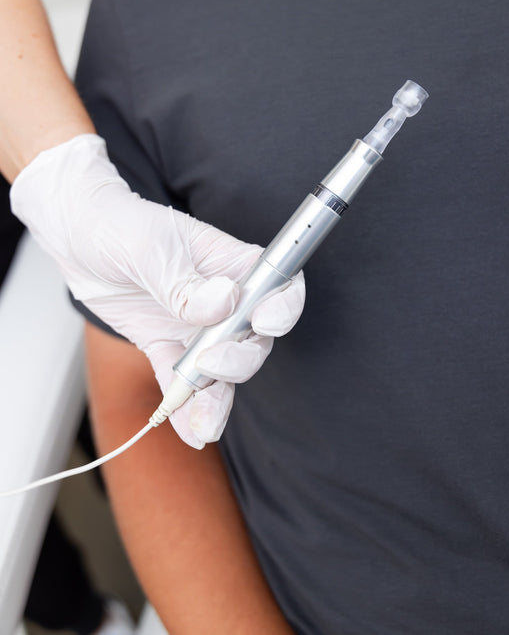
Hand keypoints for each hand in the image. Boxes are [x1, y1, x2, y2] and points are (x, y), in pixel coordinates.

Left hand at [10, 134, 304, 446]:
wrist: (78, 236)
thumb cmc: (121, 224)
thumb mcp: (150, 247)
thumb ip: (185, 282)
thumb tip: (225, 302)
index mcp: (232, 264)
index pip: (278, 287)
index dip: (283, 308)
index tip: (265, 323)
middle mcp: (224, 300)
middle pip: (253, 339)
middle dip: (239, 358)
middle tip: (210, 361)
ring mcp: (196, 326)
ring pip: (221, 370)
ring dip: (216, 398)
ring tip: (204, 425)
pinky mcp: (166, 345)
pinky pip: (180, 380)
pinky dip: (183, 405)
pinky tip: (187, 431)